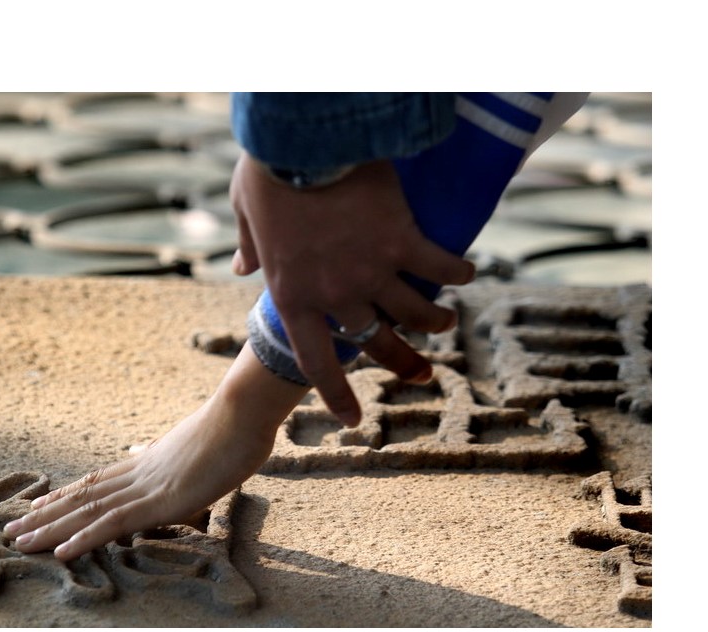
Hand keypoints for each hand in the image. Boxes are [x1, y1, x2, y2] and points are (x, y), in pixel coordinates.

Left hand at [3, 343, 306, 561]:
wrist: (243, 413)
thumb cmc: (233, 428)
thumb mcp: (198, 442)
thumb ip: (170, 452)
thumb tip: (148, 449)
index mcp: (149, 462)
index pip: (98, 481)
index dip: (66, 495)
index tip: (38, 506)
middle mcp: (139, 473)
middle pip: (83, 496)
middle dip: (46, 516)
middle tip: (12, 530)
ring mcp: (146, 488)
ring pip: (87, 511)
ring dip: (50, 529)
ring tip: (18, 542)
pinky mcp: (160, 502)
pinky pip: (113, 524)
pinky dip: (84, 538)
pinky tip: (61, 552)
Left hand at [229, 152, 474, 426]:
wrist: (302, 135)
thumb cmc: (268, 168)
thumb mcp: (244, 211)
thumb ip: (248, 246)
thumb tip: (241, 267)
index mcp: (292, 295)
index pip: (317, 361)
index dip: (337, 393)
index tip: (354, 420)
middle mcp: (334, 294)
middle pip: (375, 341)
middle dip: (399, 360)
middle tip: (421, 373)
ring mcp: (371, 271)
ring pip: (415, 312)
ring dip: (433, 320)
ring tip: (445, 321)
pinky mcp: (402, 240)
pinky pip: (438, 267)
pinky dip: (455, 271)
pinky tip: (467, 273)